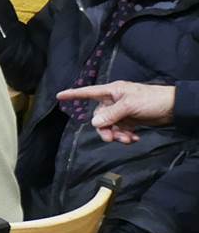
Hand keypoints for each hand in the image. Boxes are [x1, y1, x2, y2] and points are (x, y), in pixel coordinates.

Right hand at [56, 81, 177, 143]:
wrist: (174, 108)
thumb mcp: (130, 105)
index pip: (88, 92)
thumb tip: (94, 123)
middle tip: (113, 138)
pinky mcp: (130, 121)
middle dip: (105, 129)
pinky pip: (120, 131)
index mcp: (112, 92)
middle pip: (99, 117)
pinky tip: (133, 139)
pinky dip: (125, 137)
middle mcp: (114, 101)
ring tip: (127, 140)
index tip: (60, 96)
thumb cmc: (152, 99)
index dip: (74, 94)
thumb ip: (111, 114)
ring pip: (110, 126)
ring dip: (116, 135)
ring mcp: (122, 112)